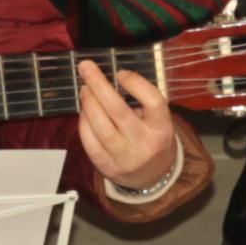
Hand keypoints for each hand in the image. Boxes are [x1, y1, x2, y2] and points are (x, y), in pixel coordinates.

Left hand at [74, 57, 179, 191]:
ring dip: (89, 104)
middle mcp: (145, 144)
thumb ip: (140, 101)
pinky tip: (84, 111)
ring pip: (101, 127)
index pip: (153, 102)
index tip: (120, 72)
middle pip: (119, 111)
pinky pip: (90, 142)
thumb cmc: (152, 137)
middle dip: (99, 85)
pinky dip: (84, 123)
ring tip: (84, 89)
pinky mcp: (107, 167)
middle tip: (86, 67)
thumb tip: (109, 77)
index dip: (136, 84)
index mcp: (162, 128)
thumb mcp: (157, 120)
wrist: (152, 177)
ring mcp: (125, 158)